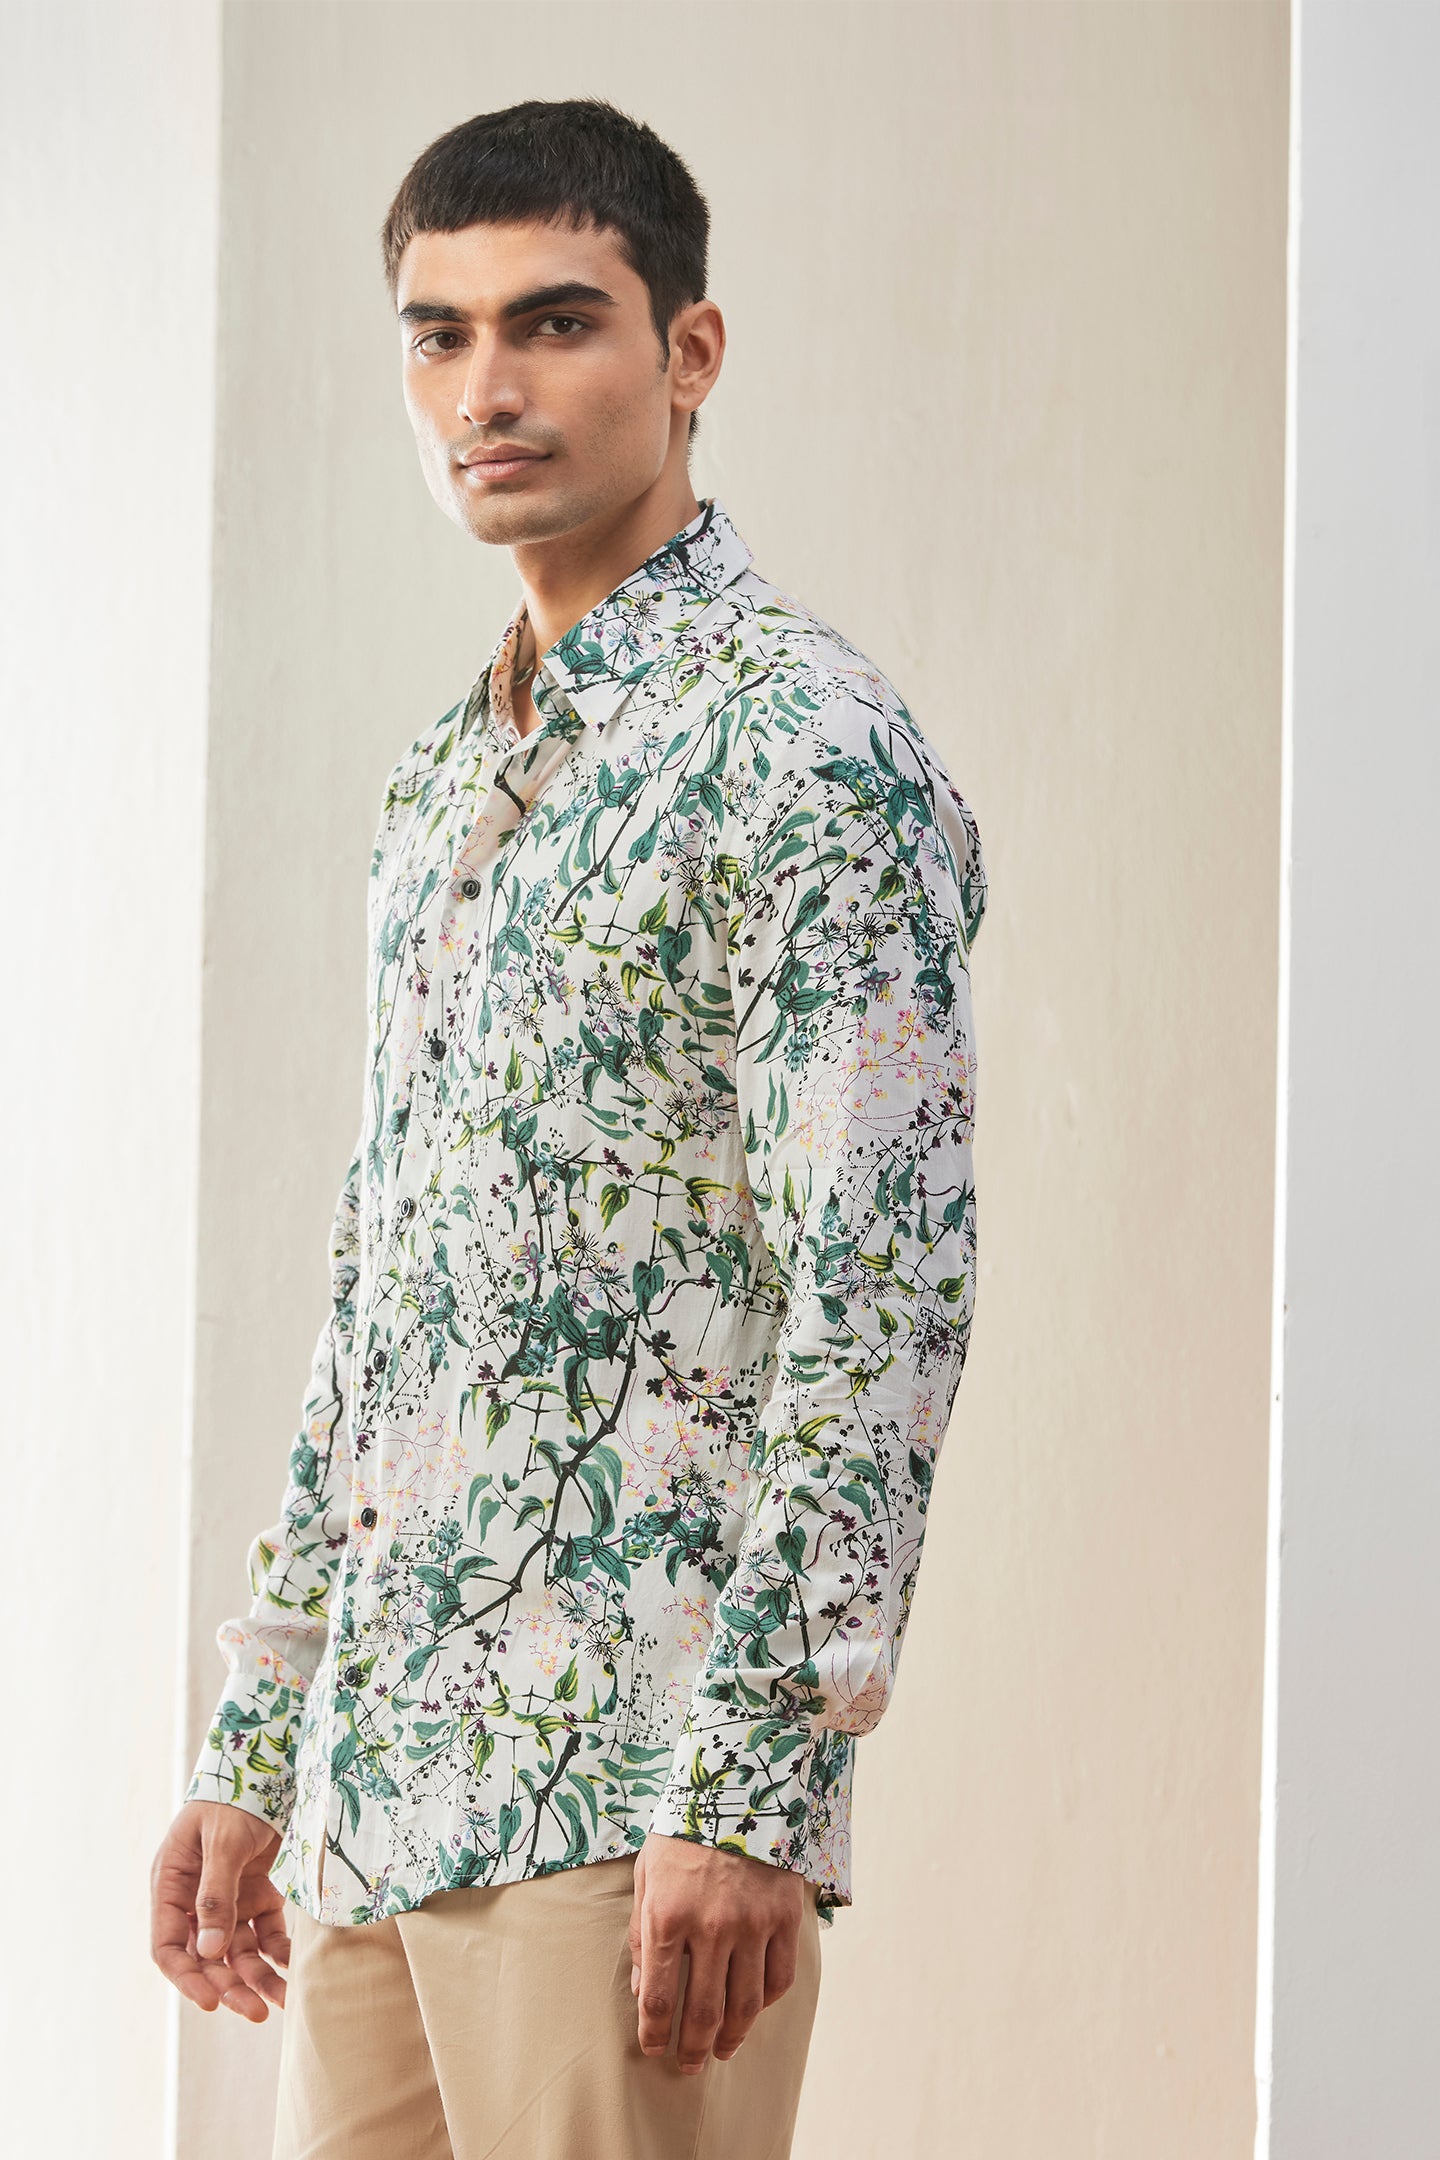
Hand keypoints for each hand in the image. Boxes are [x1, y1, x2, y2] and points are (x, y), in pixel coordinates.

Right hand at [150, 1799, 289, 2019]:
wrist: (272, 1765)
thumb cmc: (235, 1797)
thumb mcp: (222, 1843)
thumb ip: (216, 1896)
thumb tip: (208, 1953)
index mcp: (172, 1885)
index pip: (169, 1947)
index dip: (186, 1978)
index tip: (210, 2001)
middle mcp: (197, 1900)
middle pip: (207, 1957)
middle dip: (229, 1985)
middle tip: (255, 2010)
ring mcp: (229, 1899)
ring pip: (238, 1952)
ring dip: (257, 1977)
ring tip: (282, 2001)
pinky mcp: (259, 1894)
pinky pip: (266, 1933)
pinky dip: (279, 1952)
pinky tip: (296, 1968)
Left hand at [628, 1832, 807, 2073]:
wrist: (736, 1787)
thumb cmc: (682, 1832)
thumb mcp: (647, 1875)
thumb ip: (642, 1935)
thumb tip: (642, 1990)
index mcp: (667, 1917)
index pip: (658, 1998)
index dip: (654, 2034)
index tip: (653, 2049)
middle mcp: (710, 1927)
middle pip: (702, 2012)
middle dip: (691, 2049)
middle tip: (688, 2066)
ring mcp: (752, 1924)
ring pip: (744, 2005)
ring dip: (732, 2038)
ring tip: (721, 2050)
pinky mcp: (784, 1918)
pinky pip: (778, 1978)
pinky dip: (765, 2003)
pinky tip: (752, 2009)